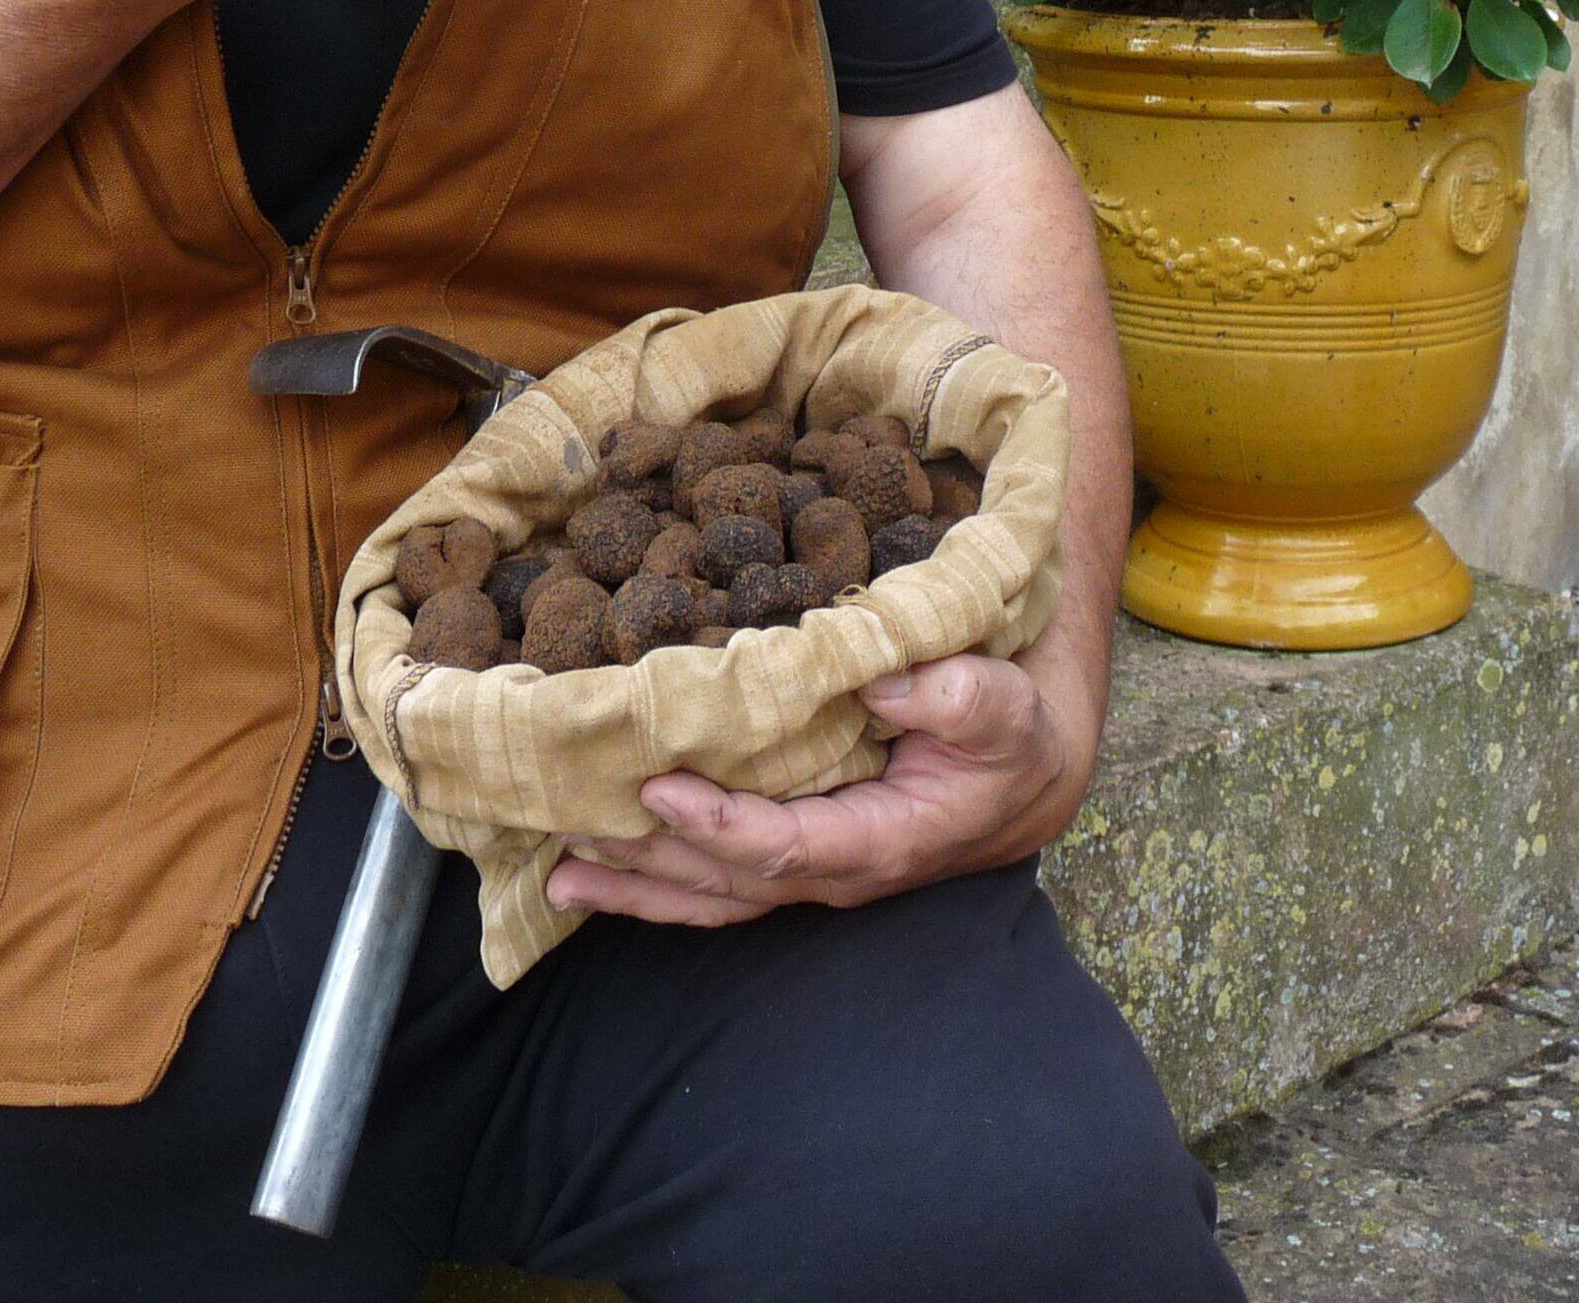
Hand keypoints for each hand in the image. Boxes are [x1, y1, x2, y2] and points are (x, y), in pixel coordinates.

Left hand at [542, 651, 1092, 926]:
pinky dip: (655, 886)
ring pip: (710, 895)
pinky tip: (596, 879)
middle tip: (567, 831)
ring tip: (555, 878)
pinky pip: (715, 883)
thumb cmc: (1010, 734)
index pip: (785, 847)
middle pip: (725, 880)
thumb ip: (954, 696)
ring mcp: (809, 872)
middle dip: (646, 862)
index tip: (660, 791)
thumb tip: (884, 683)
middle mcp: (834, 871)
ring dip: (634, 889)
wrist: (1023, 777)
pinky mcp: (792, 858)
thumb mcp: (1002, 705)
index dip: (720, 826)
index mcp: (879, 840)